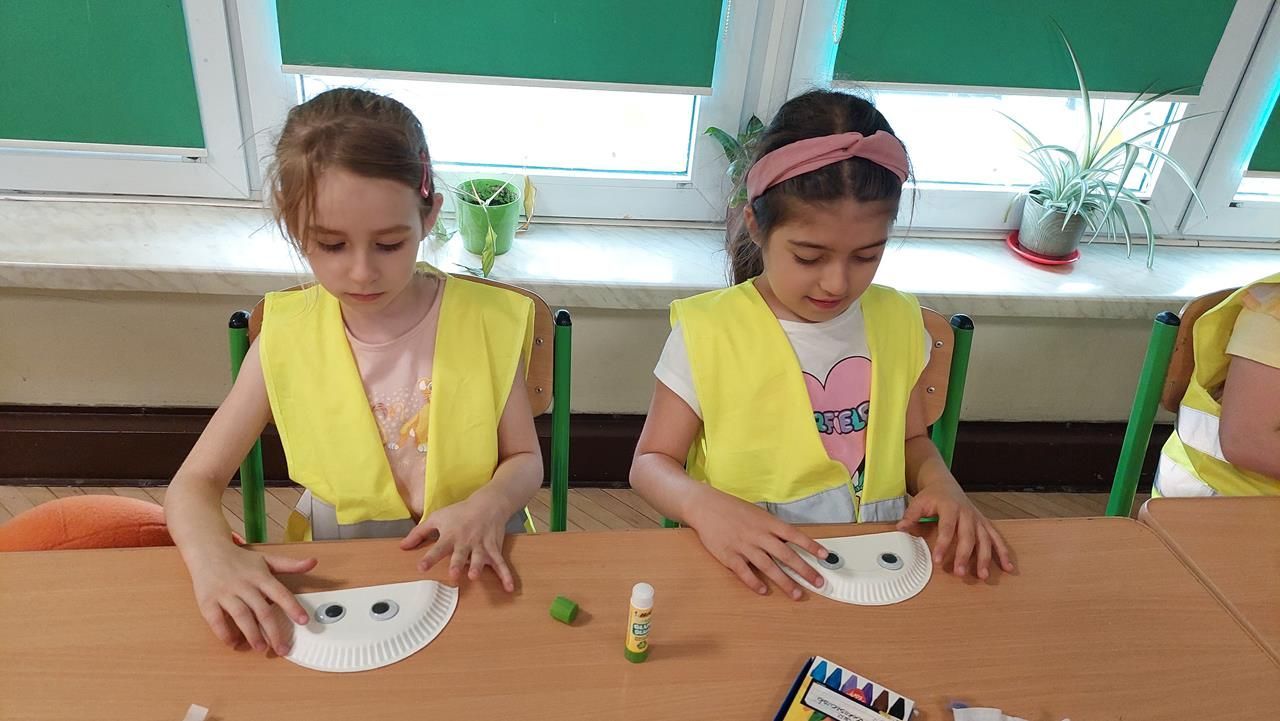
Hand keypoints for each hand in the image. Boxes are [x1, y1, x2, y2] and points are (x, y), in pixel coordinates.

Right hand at [187, 545, 316, 655]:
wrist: (208, 550)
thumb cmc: (240, 559)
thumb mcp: (267, 559)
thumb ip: (290, 565)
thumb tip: (313, 562)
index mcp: (260, 576)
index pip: (280, 593)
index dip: (293, 607)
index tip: (304, 621)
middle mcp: (244, 585)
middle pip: (262, 611)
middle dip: (274, 632)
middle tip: (282, 648)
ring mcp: (225, 593)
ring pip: (241, 616)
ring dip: (252, 634)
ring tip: (261, 647)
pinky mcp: (208, 601)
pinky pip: (216, 620)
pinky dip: (224, 633)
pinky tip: (233, 642)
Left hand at [400, 492, 515, 591]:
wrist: (489, 504)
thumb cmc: (460, 512)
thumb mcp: (437, 518)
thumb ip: (419, 533)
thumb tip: (402, 546)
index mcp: (451, 535)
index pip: (438, 548)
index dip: (430, 558)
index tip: (421, 567)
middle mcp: (466, 541)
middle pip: (460, 554)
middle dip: (457, 564)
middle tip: (453, 574)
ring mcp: (481, 545)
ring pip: (480, 557)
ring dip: (477, 566)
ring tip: (473, 576)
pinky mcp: (494, 549)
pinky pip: (501, 563)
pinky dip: (506, 575)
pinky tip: (508, 587)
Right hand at [686, 487, 828, 599]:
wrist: (705, 506)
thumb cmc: (733, 509)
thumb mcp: (757, 514)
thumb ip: (772, 529)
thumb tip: (790, 543)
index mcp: (768, 523)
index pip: (794, 536)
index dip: (811, 546)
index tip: (826, 556)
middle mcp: (759, 535)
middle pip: (786, 555)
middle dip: (804, 570)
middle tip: (818, 582)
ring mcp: (744, 546)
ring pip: (768, 567)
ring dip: (784, 582)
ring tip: (796, 594)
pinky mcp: (729, 555)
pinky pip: (744, 572)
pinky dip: (754, 582)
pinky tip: (763, 591)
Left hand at [898, 484, 1012, 578]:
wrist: (945, 484)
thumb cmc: (933, 496)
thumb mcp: (918, 502)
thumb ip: (911, 516)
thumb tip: (900, 528)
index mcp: (950, 507)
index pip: (947, 528)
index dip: (943, 545)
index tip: (938, 560)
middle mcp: (967, 514)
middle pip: (968, 536)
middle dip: (964, 556)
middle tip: (959, 573)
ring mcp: (978, 519)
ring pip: (985, 539)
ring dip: (986, 558)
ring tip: (983, 575)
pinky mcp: (984, 524)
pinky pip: (996, 538)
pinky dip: (1003, 553)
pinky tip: (1007, 567)